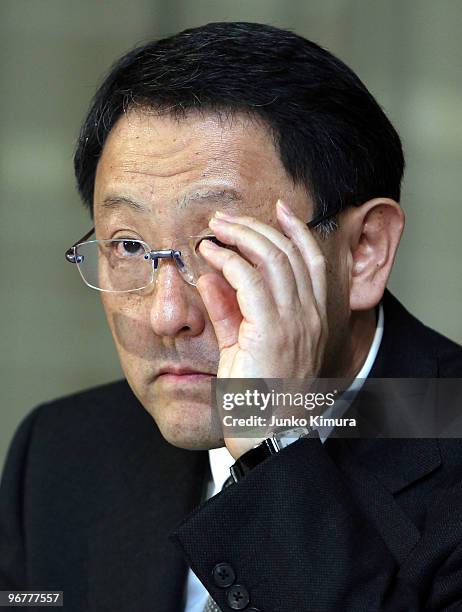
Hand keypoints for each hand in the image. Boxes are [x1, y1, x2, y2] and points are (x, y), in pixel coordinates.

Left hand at [196, 199, 328, 457]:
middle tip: (226, 219)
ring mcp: (293, 321)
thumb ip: (231, 311)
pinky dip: (228, 260)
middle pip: (288, 251)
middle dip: (256, 226)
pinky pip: (249, 279)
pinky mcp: (270, 329)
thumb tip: (213, 278)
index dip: (296, 229)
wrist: (269, 437)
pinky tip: (211, 254)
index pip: (311, 259)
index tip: (278, 210)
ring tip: (215, 229)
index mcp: (313, 317)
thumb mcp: (244, 347)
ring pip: (271, 257)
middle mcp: (309, 314)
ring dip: (240, 235)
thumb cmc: (259, 397)